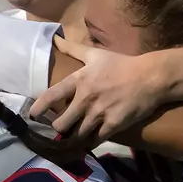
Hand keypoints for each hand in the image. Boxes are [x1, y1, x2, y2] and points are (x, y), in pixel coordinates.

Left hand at [29, 32, 161, 142]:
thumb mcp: (95, 54)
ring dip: (73, 138)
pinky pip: (95, 140)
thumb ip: (72, 49)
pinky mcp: (113, 125)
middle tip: (58, 130)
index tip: (32, 117)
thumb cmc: (121, 64)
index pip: (51, 96)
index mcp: (79, 80)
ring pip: (77, 134)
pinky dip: (90, 142)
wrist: (150, 77)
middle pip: (61, 124)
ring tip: (71, 139)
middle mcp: (85, 99)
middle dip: (57, 129)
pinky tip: (88, 142)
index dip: (38, 109)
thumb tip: (54, 38)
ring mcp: (99, 113)